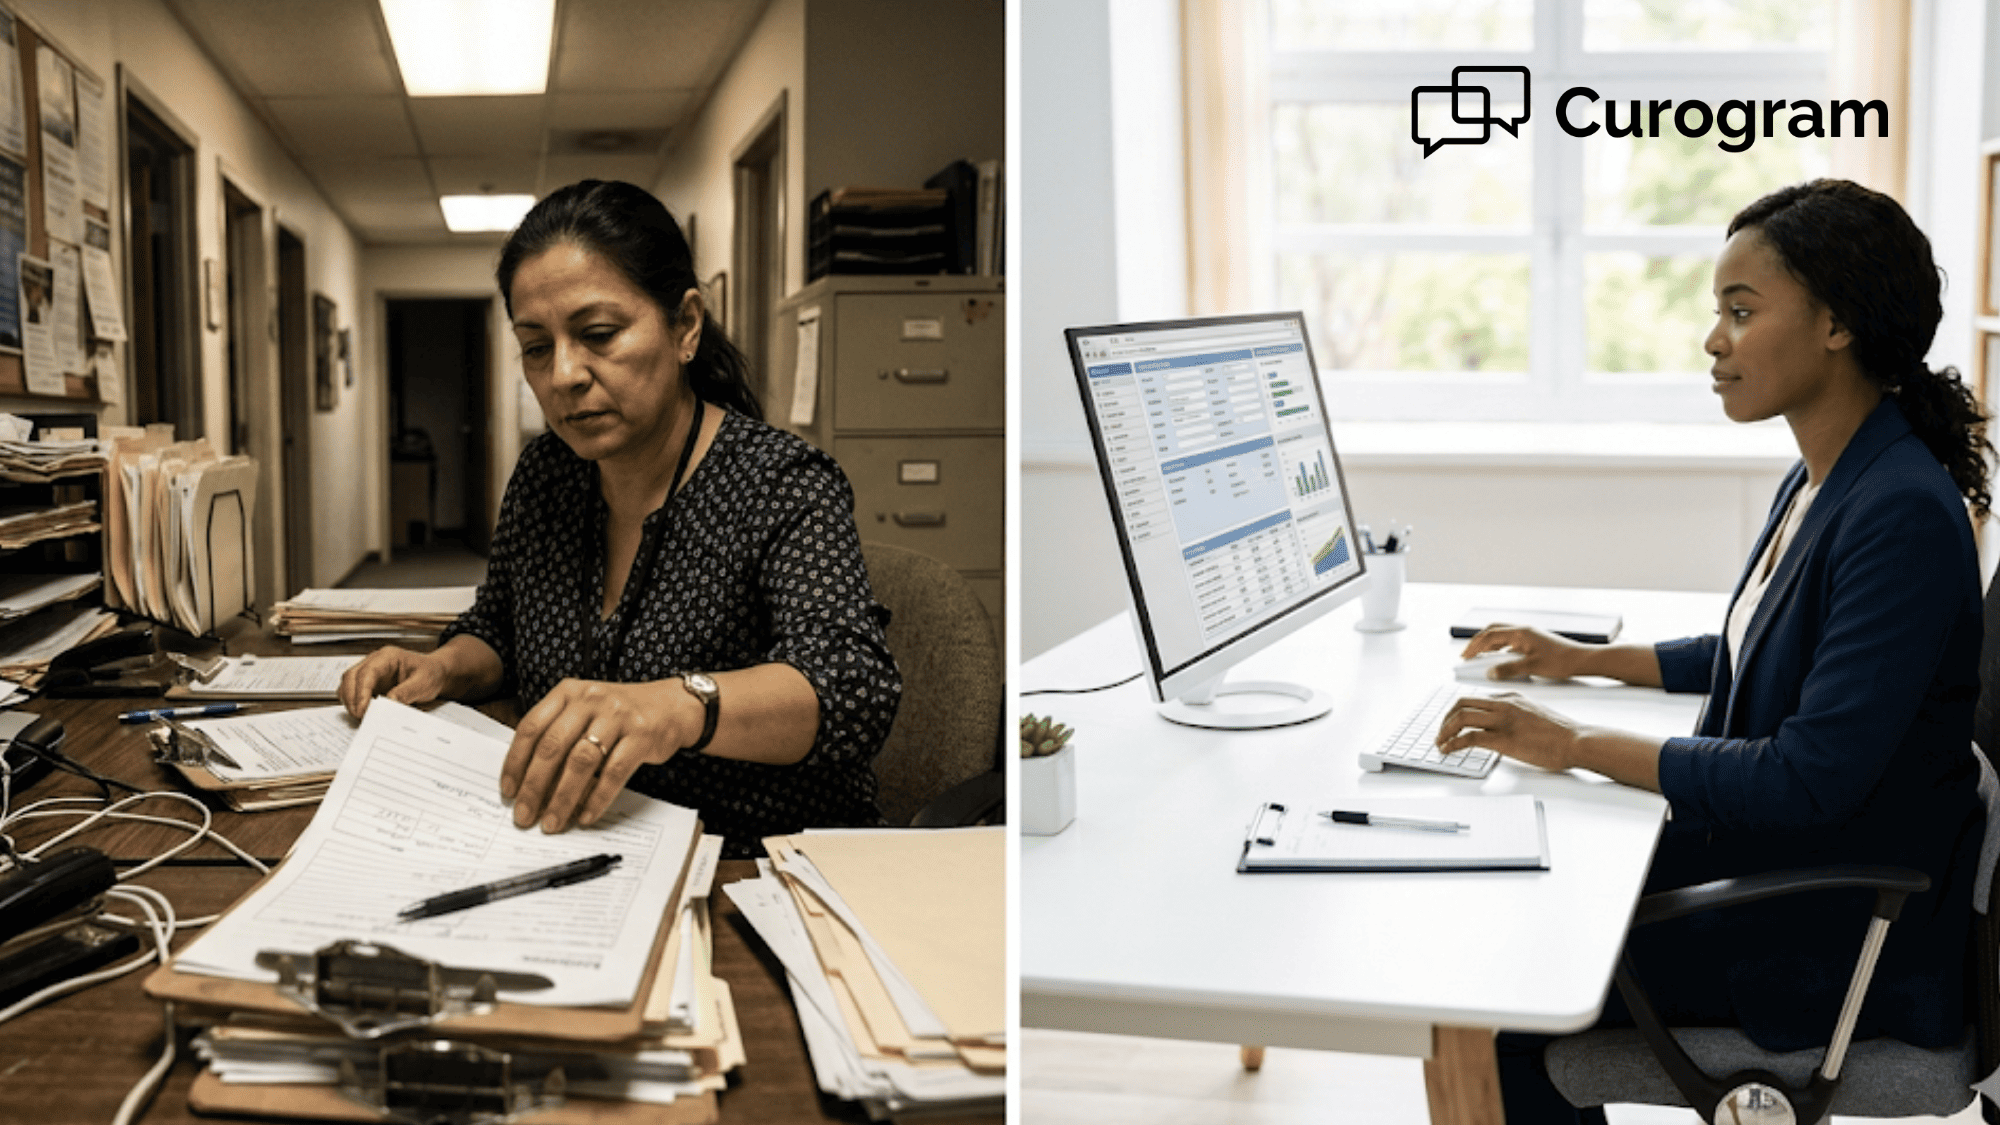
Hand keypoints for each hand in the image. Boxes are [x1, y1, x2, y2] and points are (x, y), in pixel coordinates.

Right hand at [339, 645, 451, 717]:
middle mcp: (375, 662)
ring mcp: (371, 673)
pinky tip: (363, 712)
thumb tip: (389, 703)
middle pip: (351, 677)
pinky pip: (354, 692)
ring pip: (348, 684)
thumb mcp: (423, 682)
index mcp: (387, 656)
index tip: (362, 709)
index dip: (361, 692)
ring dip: (350, 701)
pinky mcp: (370, 684)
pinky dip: (354, 703)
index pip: (366, 673)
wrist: (436, 674)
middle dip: (352, 698)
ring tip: (361, 716)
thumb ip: (406, 692)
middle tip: (359, 716)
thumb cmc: (431, 673)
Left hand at [501, 678, 695, 833]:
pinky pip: (614, 772)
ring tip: (553, 822)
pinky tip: (587, 815)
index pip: (531, 728)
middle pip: (553, 747)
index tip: (508, 792)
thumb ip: (558, 734)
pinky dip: (598, 798)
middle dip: (535, 787)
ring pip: (581, 761)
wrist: (672, 706)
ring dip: (563, 797)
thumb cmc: (620, 715)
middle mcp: (590, 700)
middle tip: (525, 815)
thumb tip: (529, 782)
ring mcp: (617, 716)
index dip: (516, 762)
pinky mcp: (641, 735)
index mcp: (568, 693)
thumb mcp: (585, 712)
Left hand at [1434, 691, 1586, 772]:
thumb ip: (1514, 714)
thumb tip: (1498, 726)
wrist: (1576, 740)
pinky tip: (1448, 750)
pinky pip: (1469, 738)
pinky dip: (1453, 744)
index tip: (1450, 723)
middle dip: (1445, 719)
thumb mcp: (1533, 713)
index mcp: (1511, 697)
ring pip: (1461, 717)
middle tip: (1440, 733)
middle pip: (1461, 703)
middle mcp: (1504, 704)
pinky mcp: (1504, 738)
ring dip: (1444, 731)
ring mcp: (1503, 720)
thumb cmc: (1560, 733)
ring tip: (1440, 743)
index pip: (1475, 699)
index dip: (1457, 711)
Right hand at [1460, 625, 1591, 680]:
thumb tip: (1490, 672)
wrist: (1583, 660)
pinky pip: (1510, 642)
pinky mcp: (1534, 642)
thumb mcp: (1533, 667)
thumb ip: (1509, 669)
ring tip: (1480, 658)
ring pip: (1502, 636)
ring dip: (1488, 645)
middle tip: (1468, 655)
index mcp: (1521, 633)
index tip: (1465, 657)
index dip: (1474, 646)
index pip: (1489, 635)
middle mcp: (1523, 631)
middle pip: (1493, 630)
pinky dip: (1500, 649)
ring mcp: (1529, 636)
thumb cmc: (1562, 662)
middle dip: (1478, 642)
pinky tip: (1499, 659)